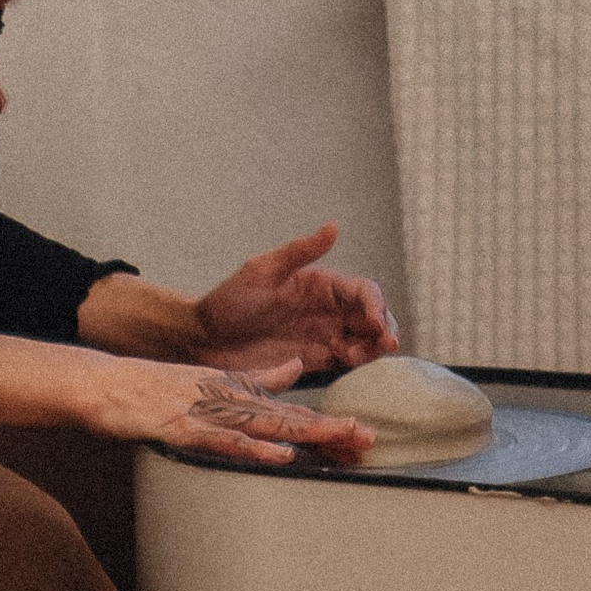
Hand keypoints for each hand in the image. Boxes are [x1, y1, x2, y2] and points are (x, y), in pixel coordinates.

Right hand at [60, 351, 374, 463]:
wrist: (104, 384)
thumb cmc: (149, 390)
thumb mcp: (209, 381)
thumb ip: (255, 377)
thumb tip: (294, 368)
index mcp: (236, 392)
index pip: (290, 411)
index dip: (326, 422)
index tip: (361, 433)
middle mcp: (229, 399)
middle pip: (289, 417)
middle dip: (330, 428)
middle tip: (368, 437)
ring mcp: (207, 412)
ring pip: (265, 424)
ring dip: (307, 432)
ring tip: (343, 437)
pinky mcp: (184, 425)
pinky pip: (223, 438)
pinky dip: (254, 445)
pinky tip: (282, 452)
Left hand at [190, 225, 395, 375]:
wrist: (204, 339)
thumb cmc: (228, 300)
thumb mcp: (262, 271)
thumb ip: (299, 252)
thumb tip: (333, 227)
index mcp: (320, 284)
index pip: (363, 291)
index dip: (376, 304)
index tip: (376, 322)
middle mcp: (327, 309)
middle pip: (372, 317)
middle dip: (385, 328)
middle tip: (386, 344)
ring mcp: (323, 335)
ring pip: (365, 340)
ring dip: (373, 348)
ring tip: (360, 355)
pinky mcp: (315, 360)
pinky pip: (347, 362)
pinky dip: (357, 364)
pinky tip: (348, 363)